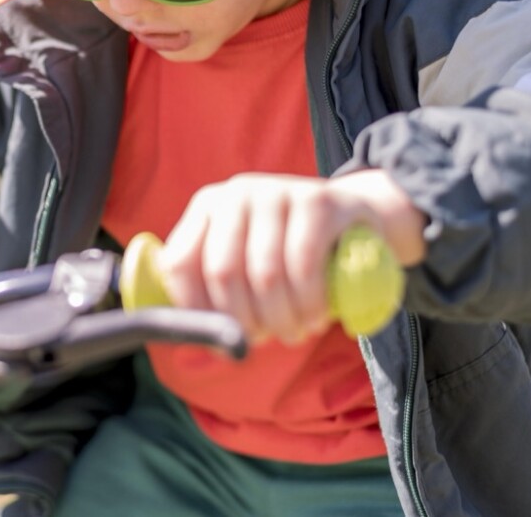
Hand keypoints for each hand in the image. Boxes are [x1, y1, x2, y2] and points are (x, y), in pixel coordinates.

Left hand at [157, 170, 424, 344]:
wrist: (350, 219)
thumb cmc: (286, 253)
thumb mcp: (245, 261)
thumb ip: (212, 288)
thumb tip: (192, 336)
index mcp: (206, 206)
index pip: (180, 264)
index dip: (198, 310)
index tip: (222, 337)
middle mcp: (236, 193)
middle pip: (222, 272)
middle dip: (243, 320)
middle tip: (266, 339)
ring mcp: (277, 191)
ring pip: (264, 274)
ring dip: (280, 318)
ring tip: (294, 332)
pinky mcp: (318, 201)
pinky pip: (304, 265)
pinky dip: (308, 302)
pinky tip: (316, 316)